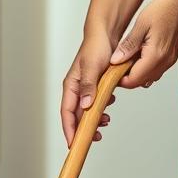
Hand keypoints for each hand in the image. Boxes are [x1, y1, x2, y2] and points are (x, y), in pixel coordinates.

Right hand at [60, 32, 117, 149]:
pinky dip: (102, 107)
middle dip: (84, 128)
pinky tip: (110, 105)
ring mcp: (86, 87)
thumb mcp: (93, 67)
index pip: (67, 113)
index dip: (70, 130)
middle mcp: (76, 88)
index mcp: (71, 86)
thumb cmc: (96, 47)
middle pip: (76, 115)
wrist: (106, 33)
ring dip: (95, 118)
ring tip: (106, 121)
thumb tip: (85, 107)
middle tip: (96, 137)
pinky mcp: (96, 84)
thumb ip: (89, 86)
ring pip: (87, 110)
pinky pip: (96, 101)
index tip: (75, 144)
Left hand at [109, 0, 177, 90]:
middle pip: (141, 82)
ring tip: (127, 57)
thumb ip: (128, 46)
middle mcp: (164, 62)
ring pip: (148, 78)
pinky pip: (155, 71)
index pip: (134, 80)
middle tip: (116, 63)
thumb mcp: (140, 25)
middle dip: (127, 76)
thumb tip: (115, 61)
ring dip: (136, 73)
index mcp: (155, 55)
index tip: (110, 69)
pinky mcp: (170, 59)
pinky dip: (145, 68)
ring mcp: (169, 62)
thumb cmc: (162, 10)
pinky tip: (138, 54)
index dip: (120, 78)